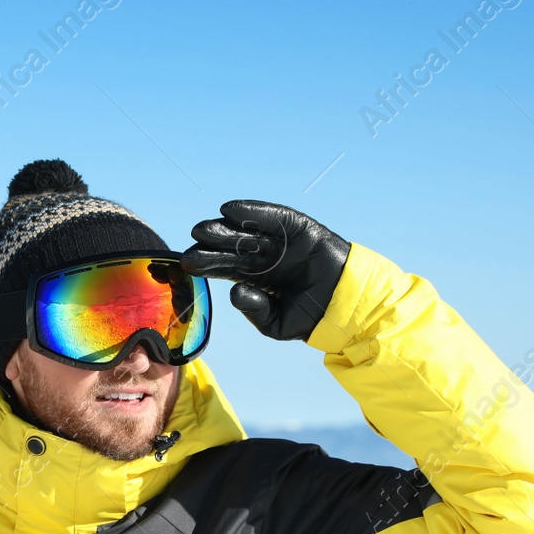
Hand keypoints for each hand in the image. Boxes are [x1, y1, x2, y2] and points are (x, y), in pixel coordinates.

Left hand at [180, 200, 350, 341]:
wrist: (347, 306)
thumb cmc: (311, 316)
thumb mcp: (276, 323)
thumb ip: (254, 310)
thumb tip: (234, 291)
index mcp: (256, 278)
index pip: (225, 268)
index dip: (207, 265)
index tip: (186, 264)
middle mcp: (265, 257)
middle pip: (232, 249)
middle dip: (211, 246)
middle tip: (191, 244)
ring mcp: (280, 241)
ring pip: (248, 233)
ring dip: (225, 229)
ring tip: (204, 229)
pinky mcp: (298, 227)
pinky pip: (272, 217)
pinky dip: (252, 212)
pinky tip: (230, 210)